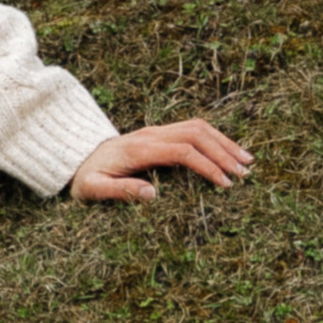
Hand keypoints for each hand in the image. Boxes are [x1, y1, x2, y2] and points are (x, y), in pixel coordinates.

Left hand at [68, 118, 251, 203]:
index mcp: (139, 149)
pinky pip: (191, 129)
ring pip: (197, 127)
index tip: (225, 184)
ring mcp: (156, 131)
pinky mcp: (159, 134)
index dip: (206, 166)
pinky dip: (214, 138)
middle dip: (223, 151)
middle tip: (246, 173)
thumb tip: (152, 195)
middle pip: (195, 133)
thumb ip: (119, 191)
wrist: (76, 157)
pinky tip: (228, 152)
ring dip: (223, 142)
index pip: (182, 151)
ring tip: (247, 160)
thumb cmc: (85, 178)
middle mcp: (150, 135)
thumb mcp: (93, 190)